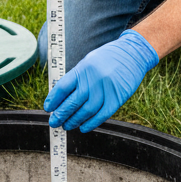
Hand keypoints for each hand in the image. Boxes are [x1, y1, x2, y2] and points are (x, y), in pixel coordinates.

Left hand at [44, 31, 158, 132]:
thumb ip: (76, 78)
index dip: (53, 100)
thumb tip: (61, 98)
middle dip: (60, 115)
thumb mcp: (88, 62)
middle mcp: (93, 80)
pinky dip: (90, 124)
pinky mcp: (117, 99)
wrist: (132, 54)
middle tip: (54, 122)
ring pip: (85, 112)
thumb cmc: (107, 58)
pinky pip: (101, 115)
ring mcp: (105, 90)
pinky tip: (83, 128)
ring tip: (67, 125)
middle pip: (72, 102)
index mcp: (83, 69)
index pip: (62, 88)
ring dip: (74, 121)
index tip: (48, 108)